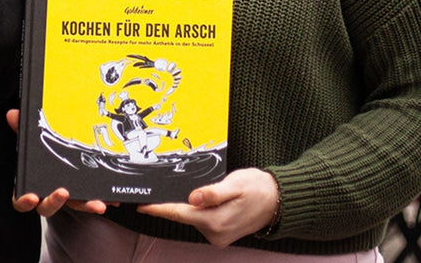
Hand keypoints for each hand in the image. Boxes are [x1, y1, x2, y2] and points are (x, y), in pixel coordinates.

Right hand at [5, 110, 108, 216]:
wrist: (63, 154)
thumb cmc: (42, 154)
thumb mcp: (32, 140)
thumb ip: (22, 129)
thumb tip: (13, 114)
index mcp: (31, 185)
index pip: (20, 199)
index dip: (24, 201)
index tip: (31, 197)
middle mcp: (48, 195)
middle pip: (47, 207)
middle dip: (55, 202)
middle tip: (63, 192)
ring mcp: (67, 198)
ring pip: (74, 206)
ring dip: (86, 206)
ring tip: (96, 203)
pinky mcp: (83, 196)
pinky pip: (92, 201)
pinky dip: (101, 200)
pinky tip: (111, 198)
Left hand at [136, 168, 278, 246]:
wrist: (278, 201)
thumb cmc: (258, 188)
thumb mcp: (236, 183)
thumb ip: (214, 192)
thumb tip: (193, 197)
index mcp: (216, 220)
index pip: (180, 213)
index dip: (159, 208)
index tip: (142, 205)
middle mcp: (215, 233)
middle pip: (184, 216)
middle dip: (169, 204)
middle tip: (155, 191)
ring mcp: (218, 237)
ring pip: (192, 218)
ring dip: (185, 207)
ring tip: (185, 192)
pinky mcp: (221, 235)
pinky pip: (201, 221)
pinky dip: (197, 211)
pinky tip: (198, 200)